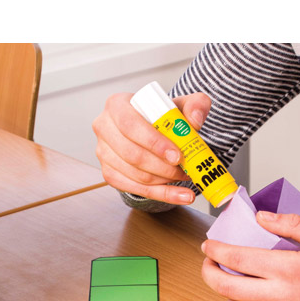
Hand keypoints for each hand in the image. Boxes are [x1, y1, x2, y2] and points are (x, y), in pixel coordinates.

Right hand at [92, 91, 211, 204]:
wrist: (154, 130)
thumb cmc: (164, 116)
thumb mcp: (183, 105)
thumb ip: (196, 105)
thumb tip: (196, 120)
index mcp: (117, 105)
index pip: (131, 126)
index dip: (154, 143)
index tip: (177, 156)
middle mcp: (104, 127)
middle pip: (132, 154)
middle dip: (162, 167)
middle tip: (185, 170)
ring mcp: (103, 152)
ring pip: (134, 175)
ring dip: (164, 181)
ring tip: (185, 178)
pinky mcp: (109, 173)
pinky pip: (134, 189)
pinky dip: (160, 194)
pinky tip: (180, 195)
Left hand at [201, 211, 299, 300]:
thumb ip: (293, 225)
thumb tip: (262, 218)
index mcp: (287, 270)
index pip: (237, 259)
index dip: (216, 251)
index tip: (209, 245)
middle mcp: (278, 296)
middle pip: (225, 287)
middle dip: (209, 272)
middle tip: (208, 262)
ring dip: (224, 290)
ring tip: (225, 276)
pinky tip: (251, 292)